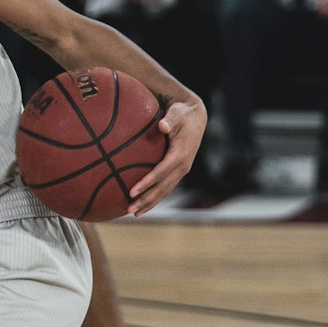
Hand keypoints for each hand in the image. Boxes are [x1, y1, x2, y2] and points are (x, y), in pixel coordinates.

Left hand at [126, 99, 205, 215]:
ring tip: (134, 213)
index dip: (146, 183)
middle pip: (162, 188)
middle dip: (146, 200)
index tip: (132, 191)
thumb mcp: (177, 113)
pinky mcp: (179, 171)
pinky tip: (142, 204)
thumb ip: (169, 120)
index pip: (161, 172)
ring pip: (164, 191)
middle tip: (130, 210)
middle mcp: (183, 166)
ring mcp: (182, 170)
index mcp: (181, 154)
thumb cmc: (182, 113)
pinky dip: (155, 197)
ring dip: (150, 203)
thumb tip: (162, 125)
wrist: (197, 117)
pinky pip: (166, 187)